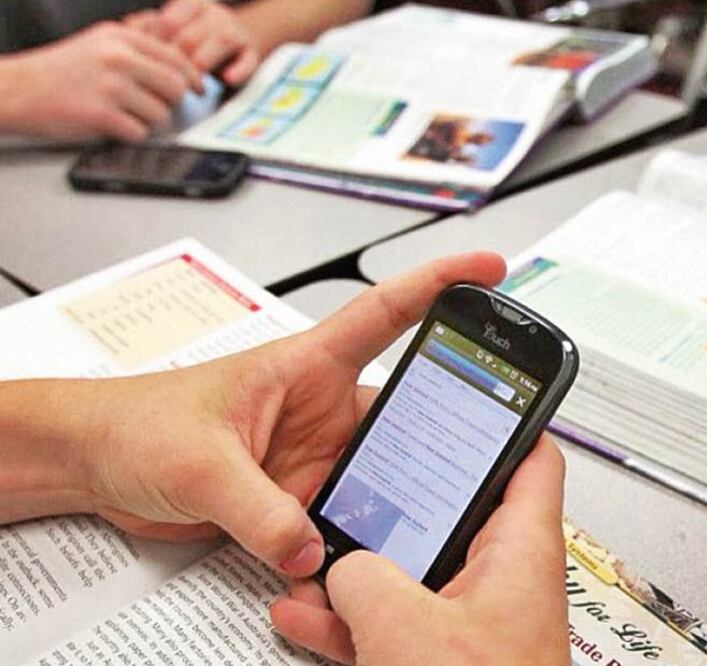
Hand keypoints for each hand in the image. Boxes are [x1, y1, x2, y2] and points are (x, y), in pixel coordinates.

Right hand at [0, 22, 201, 140]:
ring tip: (123, 113)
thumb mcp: (99, 44)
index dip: (192, 78)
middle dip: (170, 102)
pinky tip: (112, 125)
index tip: (198, 88)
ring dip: (147, 120)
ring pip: (160, 114)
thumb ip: (138, 49)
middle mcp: (119, 58)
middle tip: (155, 105)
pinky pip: (140, 133)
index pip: (176, 59)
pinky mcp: (102, 115)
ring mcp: (111, 87)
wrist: (18, 89)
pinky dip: (130, 134)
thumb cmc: (61, 70)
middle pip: (175, 88)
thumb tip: (181, 64)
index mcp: (121, 38)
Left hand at [74, 253, 505, 577]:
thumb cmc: (136, 423)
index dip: (439, 284)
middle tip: (477, 462)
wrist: (94, 462)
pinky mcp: (295, 497)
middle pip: (402, 415)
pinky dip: (355, 541)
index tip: (489, 269)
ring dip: (394, 502)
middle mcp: (320, 408)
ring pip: (379, 476)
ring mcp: (312, 455)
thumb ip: (259, 508)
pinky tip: (359, 561)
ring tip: (416, 529)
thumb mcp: (199, 462)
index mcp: (304, 364)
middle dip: (440, 436)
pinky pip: (344, 518)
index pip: (385, 314)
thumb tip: (311, 549)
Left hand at [127, 0, 259, 85]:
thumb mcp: (173, 29)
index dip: (156, 46)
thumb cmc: (196, 40)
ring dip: (204, 65)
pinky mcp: (253, 52)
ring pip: (221, 41)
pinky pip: (248, 60)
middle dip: (178, 61)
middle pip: (192, 34)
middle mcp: (214, 14)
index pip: (168, 21)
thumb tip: (126, 29)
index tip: (147, 67)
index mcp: (190, 4)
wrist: (239, 42)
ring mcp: (236, 32)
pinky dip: (238, 70)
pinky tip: (227, 79)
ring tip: (194, 86)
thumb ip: (150, 27)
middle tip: (166, 83)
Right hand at [269, 435, 569, 665]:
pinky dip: (351, 618)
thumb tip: (340, 566)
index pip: (531, 458)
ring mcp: (470, 623)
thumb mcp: (406, 628)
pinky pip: (393, 622)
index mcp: (520, 551)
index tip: (468, 394)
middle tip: (357, 471)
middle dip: (395, 497)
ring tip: (310, 546)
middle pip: (451, 510)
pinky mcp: (441, 660)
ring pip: (412, 569)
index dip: (504, 420)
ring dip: (358, 562)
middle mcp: (501, 580)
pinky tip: (303, 612)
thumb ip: (364, 578)